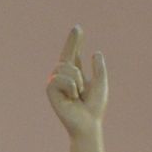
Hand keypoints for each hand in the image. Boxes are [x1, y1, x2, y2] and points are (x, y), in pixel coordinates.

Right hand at [47, 26, 108, 140]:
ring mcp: (55, 82)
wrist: (88, 124)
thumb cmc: (94, 107)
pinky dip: (70, 86)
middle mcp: (63, 76)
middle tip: (80, 60)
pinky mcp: (50, 90)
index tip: (78, 28)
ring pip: (65, 67)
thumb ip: (99, 68)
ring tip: (77, 95)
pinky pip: (60, 78)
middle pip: (67, 55)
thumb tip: (96, 53)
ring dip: (76, 80)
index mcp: (75, 74)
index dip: (75, 41)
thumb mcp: (100, 83)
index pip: (74, 53)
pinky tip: (71, 97)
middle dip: (74, 52)